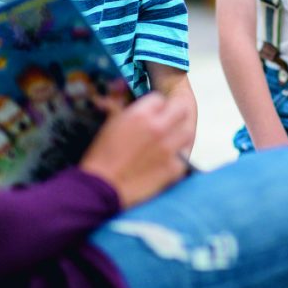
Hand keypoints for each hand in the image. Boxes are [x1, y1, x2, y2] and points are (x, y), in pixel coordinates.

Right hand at [80, 92, 191, 208]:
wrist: (100, 189)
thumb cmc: (100, 158)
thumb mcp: (110, 125)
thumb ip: (125, 111)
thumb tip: (129, 102)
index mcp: (140, 114)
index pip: (159, 99)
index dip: (156, 106)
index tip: (153, 112)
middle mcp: (158, 127)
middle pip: (181, 109)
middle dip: (175, 112)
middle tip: (169, 120)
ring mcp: (169, 148)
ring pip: (188, 131)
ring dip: (181, 133)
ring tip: (173, 138)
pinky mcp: (174, 168)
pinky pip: (185, 155)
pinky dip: (179, 156)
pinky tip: (170, 159)